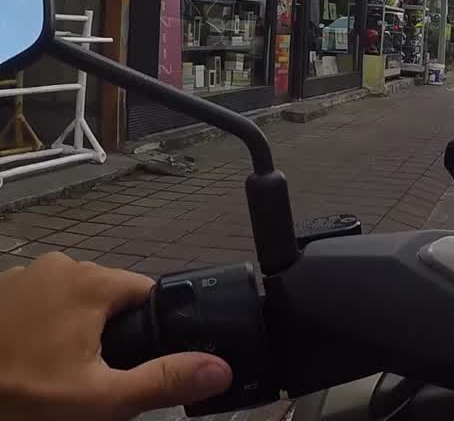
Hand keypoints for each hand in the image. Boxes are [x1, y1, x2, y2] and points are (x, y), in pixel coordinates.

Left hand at [0, 252, 231, 420]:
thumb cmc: (23, 397)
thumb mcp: (100, 400)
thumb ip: (164, 380)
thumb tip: (221, 368)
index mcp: (90, 281)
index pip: (148, 293)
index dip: (149, 331)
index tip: (130, 365)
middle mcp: (57, 265)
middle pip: (109, 297)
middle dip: (107, 335)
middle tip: (87, 379)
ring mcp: (20, 277)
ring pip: (72, 302)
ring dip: (72, 332)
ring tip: (52, 374)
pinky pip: (36, 306)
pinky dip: (38, 330)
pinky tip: (25, 363)